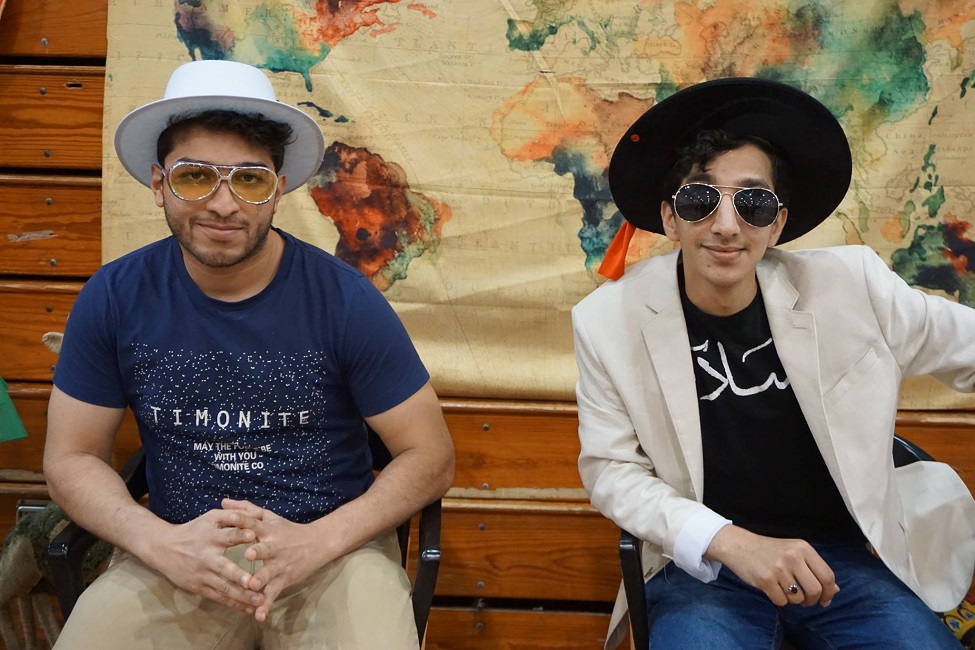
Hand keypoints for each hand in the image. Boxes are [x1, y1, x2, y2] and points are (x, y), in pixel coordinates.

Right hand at [143, 508, 265, 612]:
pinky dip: (233, 604)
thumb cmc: (195, 530)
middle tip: (254, 583)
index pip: (228, 534)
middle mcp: (207, 557)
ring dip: (242, 596)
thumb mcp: (211, 517)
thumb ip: (234, 514)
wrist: (164, 548)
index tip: (254, 536)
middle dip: (239, 576)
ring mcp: (203, 574)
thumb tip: (257, 514)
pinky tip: (248, 609)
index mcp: (212, 536)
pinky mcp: (199, 588)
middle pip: (224, 568)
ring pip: (224, 588)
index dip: (240, 535)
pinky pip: (219, 598)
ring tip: (259, 601)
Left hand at [221, 498, 326, 621]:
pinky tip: (258, 615)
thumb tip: (223, 501)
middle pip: (265, 548)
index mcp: (268, 530)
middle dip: (257, 552)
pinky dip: (266, 604)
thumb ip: (246, 509)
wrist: (317, 543)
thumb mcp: (269, 516)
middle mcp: (274, 547)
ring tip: (252, 586)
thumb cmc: (288, 530)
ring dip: (261, 579)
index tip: (230, 520)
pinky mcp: (284, 579)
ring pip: (270, 573)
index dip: (243, 521)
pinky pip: (274, 593)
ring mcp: (280, 564)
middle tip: (248, 554)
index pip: (253, 523)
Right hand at [705, 525, 838, 606]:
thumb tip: (835, 590)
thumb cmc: (770, 550)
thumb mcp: (794, 552)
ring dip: (793, 600)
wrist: (738, 545)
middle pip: (815, 590)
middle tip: (805, 599)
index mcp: (803, 548)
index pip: (827, 576)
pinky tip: (773, 589)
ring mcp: (778, 568)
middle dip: (812, 600)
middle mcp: (793, 557)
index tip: (825, 599)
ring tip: (784, 589)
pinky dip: (779, 599)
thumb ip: (814, 568)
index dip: (829, 592)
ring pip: (798, 598)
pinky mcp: (765, 580)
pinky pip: (782, 601)